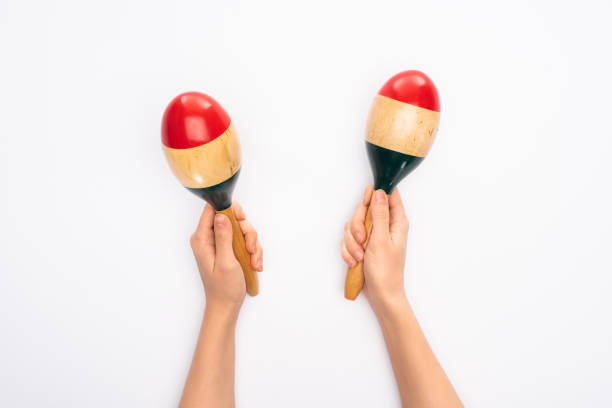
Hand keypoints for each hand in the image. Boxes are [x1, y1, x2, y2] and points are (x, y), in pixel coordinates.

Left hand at [190, 201, 262, 315]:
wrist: (227, 305)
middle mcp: (209, 237)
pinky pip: (245, 240)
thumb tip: (221, 214)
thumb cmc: (223, 288)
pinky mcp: (230, 248)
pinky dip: (253, 251)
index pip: (212, 209)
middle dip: (246, 232)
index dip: (229, 210)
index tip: (241, 219)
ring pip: (242, 229)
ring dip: (252, 244)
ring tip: (253, 261)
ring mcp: (221, 243)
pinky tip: (254, 264)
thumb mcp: (225, 262)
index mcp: (202, 238)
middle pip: (232, 218)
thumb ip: (223, 237)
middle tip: (250, 248)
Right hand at [341, 185, 408, 313]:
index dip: (375, 195)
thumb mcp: (381, 240)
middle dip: (357, 225)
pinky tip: (354, 262)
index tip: (365, 204)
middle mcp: (385, 226)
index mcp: (396, 222)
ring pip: (353, 225)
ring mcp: (373, 236)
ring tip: (359, 256)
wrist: (381, 295)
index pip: (388, 195)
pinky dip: (349, 251)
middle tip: (361, 238)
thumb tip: (379, 192)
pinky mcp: (363, 245)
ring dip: (352, 242)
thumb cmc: (386, 271)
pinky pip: (349, 239)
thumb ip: (379, 215)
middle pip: (364, 209)